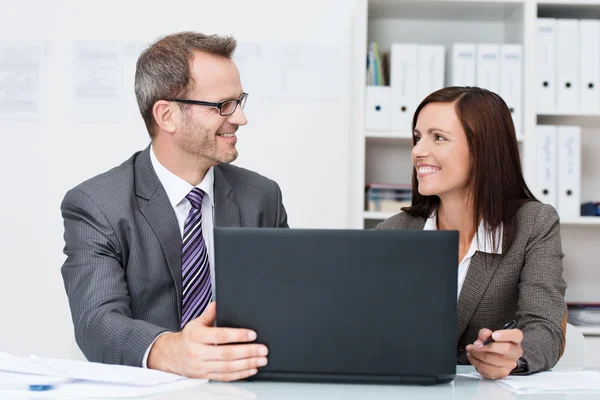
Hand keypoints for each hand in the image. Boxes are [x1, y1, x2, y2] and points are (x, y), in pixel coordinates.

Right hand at [148, 302, 267, 380]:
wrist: (172, 356)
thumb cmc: (188, 338)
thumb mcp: (195, 323)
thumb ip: (209, 314)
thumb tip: (217, 304)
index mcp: (196, 337)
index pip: (220, 336)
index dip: (237, 335)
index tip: (252, 334)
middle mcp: (198, 353)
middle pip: (226, 354)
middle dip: (247, 352)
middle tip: (262, 349)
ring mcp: (202, 367)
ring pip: (227, 367)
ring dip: (247, 364)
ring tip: (261, 360)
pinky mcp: (205, 376)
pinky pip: (225, 377)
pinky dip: (240, 374)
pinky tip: (251, 369)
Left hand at [466, 327, 523, 379]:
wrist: (492, 355)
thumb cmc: (492, 344)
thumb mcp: (487, 335)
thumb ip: (485, 333)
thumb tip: (485, 335)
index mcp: (515, 340)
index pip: (515, 335)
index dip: (505, 335)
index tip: (493, 335)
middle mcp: (515, 353)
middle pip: (505, 349)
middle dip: (487, 346)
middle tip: (475, 344)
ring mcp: (510, 365)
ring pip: (494, 360)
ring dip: (478, 355)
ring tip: (470, 350)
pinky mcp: (501, 374)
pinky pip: (488, 370)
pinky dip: (477, 363)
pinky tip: (473, 357)